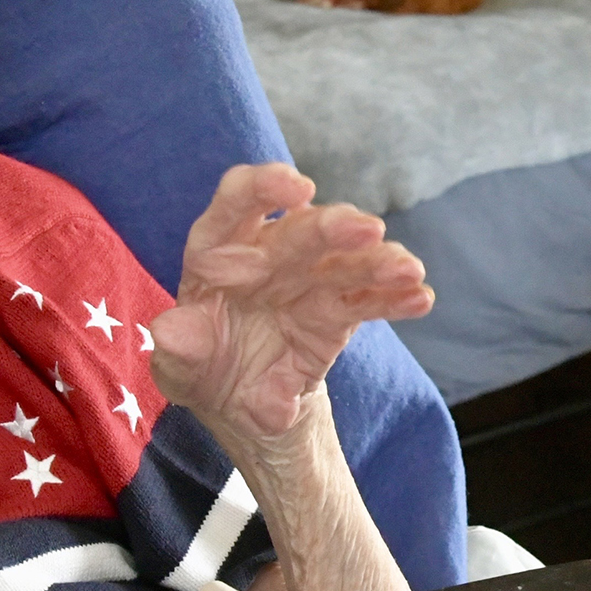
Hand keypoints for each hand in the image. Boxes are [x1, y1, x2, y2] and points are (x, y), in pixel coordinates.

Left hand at [150, 165, 431, 454]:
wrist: (241, 402)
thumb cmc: (202, 367)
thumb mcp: (180, 369)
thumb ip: (177, 349)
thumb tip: (170, 330)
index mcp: (217, 254)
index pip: (237, 204)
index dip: (264, 188)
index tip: (297, 188)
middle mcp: (266, 257)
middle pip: (303, 232)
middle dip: (334, 227)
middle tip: (367, 230)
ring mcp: (307, 281)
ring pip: (345, 261)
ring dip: (378, 261)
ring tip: (407, 269)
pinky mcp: (337, 311)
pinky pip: (368, 300)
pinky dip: (394, 298)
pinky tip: (420, 298)